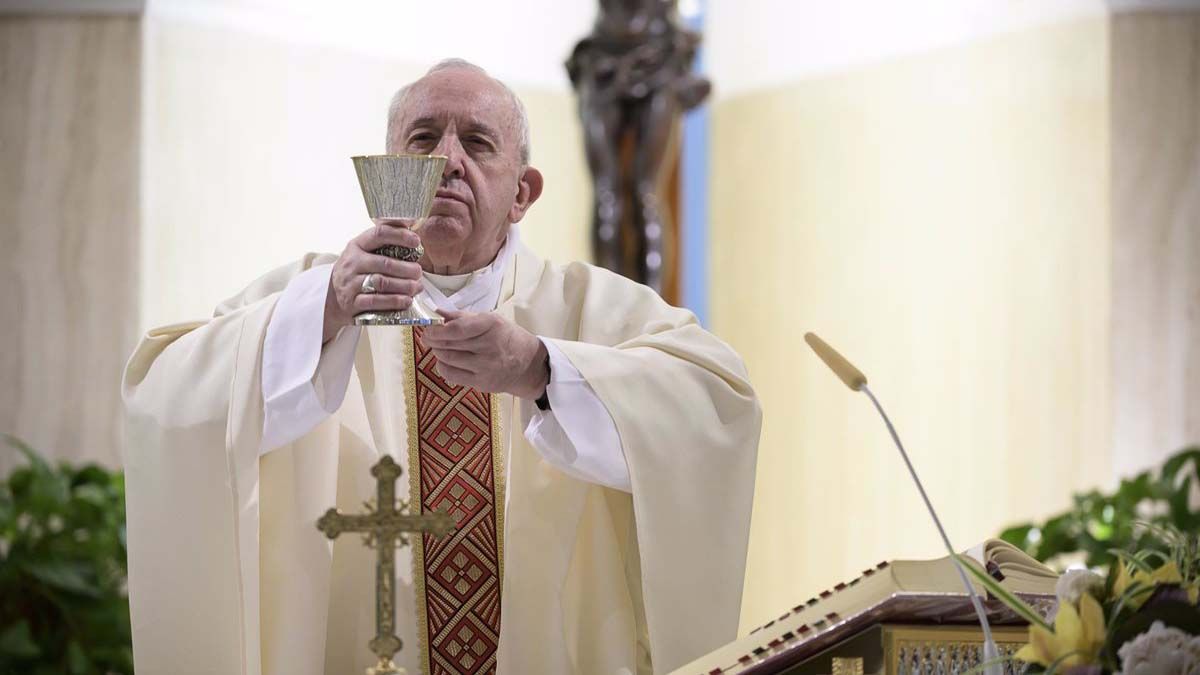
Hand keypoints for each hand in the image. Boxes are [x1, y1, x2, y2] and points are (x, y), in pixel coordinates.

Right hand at [324, 220, 422, 342]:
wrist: (331, 298)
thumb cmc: (356, 272)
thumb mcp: (363, 253)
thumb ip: (384, 243)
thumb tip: (412, 228)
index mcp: (357, 246)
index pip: (379, 234)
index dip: (400, 236)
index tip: (416, 241)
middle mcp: (352, 263)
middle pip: (385, 263)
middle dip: (407, 268)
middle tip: (419, 272)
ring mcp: (351, 283)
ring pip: (382, 282)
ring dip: (404, 285)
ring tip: (417, 287)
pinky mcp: (352, 302)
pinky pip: (376, 301)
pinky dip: (394, 301)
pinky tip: (406, 300)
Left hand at [420, 310, 549, 399]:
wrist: (528, 364)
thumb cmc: (508, 338)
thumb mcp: (491, 320)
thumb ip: (463, 317)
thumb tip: (438, 312)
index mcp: (492, 325)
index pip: (457, 329)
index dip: (437, 329)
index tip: (428, 328)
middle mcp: (489, 346)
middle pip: (449, 343)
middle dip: (433, 339)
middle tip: (428, 336)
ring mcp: (485, 366)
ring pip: (447, 358)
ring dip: (437, 351)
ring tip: (438, 347)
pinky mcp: (481, 383)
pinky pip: (451, 374)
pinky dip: (443, 366)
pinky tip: (445, 360)